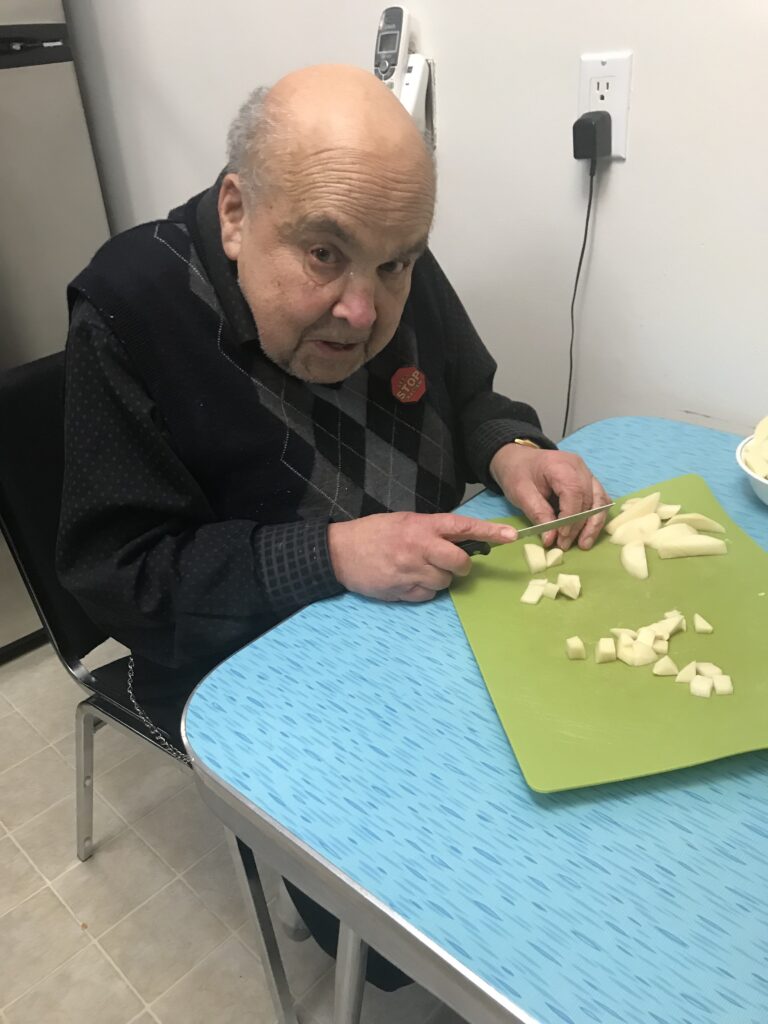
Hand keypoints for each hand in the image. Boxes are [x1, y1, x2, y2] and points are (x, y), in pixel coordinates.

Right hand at [328, 511, 517, 602]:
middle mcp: (419, 547)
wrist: (339, 551)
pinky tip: (406, 580)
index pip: (462, 527)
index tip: (511, 537)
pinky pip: (426, 595)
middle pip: (459, 562)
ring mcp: (410, 570)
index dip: (489, 532)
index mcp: (421, 525)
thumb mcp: (404, 522)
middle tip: (450, 564)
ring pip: (444, 582)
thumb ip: (431, 531)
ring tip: (417, 569)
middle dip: (460, 566)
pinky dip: (422, 591)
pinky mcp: (401, 590)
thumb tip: (461, 542)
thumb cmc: (374, 533)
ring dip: (438, 579)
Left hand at [489, 444, 610, 550]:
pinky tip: (587, 532)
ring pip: (599, 500)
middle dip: (580, 525)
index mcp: (560, 465)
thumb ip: (537, 514)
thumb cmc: (517, 473)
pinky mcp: (588, 480)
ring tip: (583, 544)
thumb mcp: (520, 493)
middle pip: (589, 498)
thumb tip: (551, 539)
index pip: (574, 493)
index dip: (570, 517)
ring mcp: (586, 473)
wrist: (518, 459)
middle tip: (565, 545)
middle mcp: (578, 467)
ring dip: (593, 524)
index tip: (561, 537)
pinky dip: (595, 516)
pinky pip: (599, 499)